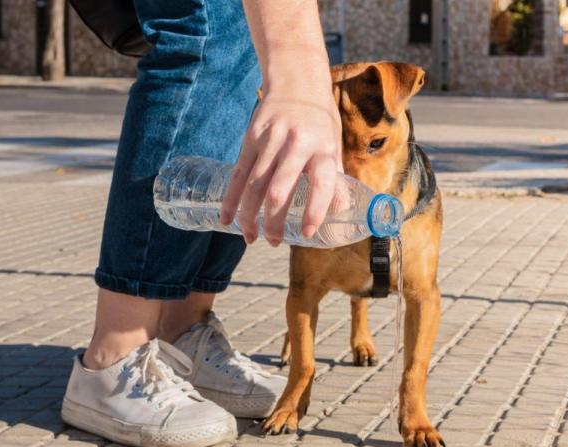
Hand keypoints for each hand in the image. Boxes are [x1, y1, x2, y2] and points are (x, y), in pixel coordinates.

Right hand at [219, 90, 341, 245]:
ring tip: (251, 238)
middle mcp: (296, 144)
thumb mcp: (334, 146)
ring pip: (254, 186)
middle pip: (279, 190)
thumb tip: (340, 215)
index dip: (314, 211)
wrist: (296, 81)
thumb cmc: (319, 121)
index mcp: (322, 147)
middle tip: (274, 242)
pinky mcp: (251, 139)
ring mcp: (270, 140)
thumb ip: (334, 179)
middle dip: (274, 222)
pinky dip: (231, 200)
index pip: (321, 184)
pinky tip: (227, 220)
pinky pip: (238, 174)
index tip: (306, 233)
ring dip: (250, 216)